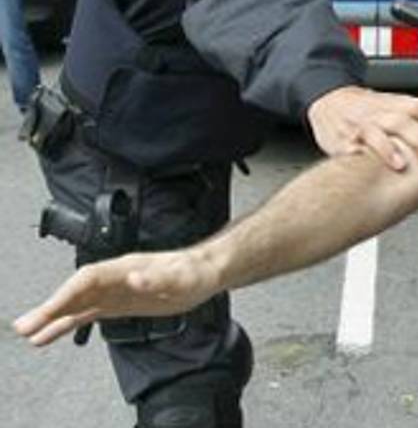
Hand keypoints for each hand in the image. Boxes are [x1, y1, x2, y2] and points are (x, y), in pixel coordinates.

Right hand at [12, 249, 218, 346]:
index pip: (88, 278)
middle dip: (50, 308)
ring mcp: (115, 291)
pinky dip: (68, 324)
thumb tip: (136, 279)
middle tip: (25, 327)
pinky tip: (50, 335)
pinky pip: (88, 314)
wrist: (206, 272)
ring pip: (77, 304)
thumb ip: (157, 280)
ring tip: (29, 335)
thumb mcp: (181, 277)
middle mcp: (115, 278)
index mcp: (125, 268)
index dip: (67, 293)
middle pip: (75, 291)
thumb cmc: (195, 271)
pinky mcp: (120, 303)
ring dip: (53, 319)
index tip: (49, 309)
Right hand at [306, 86, 417, 171]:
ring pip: (376, 133)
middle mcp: (381, 113)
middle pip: (404, 122)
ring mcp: (361, 126)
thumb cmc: (370, 111)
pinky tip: (364, 166)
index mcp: (398, 105)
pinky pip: (350, 148)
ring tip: (401, 166)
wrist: (330, 101)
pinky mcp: (344, 140)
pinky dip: (357, 157)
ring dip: (390, 150)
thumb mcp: (395, 111)